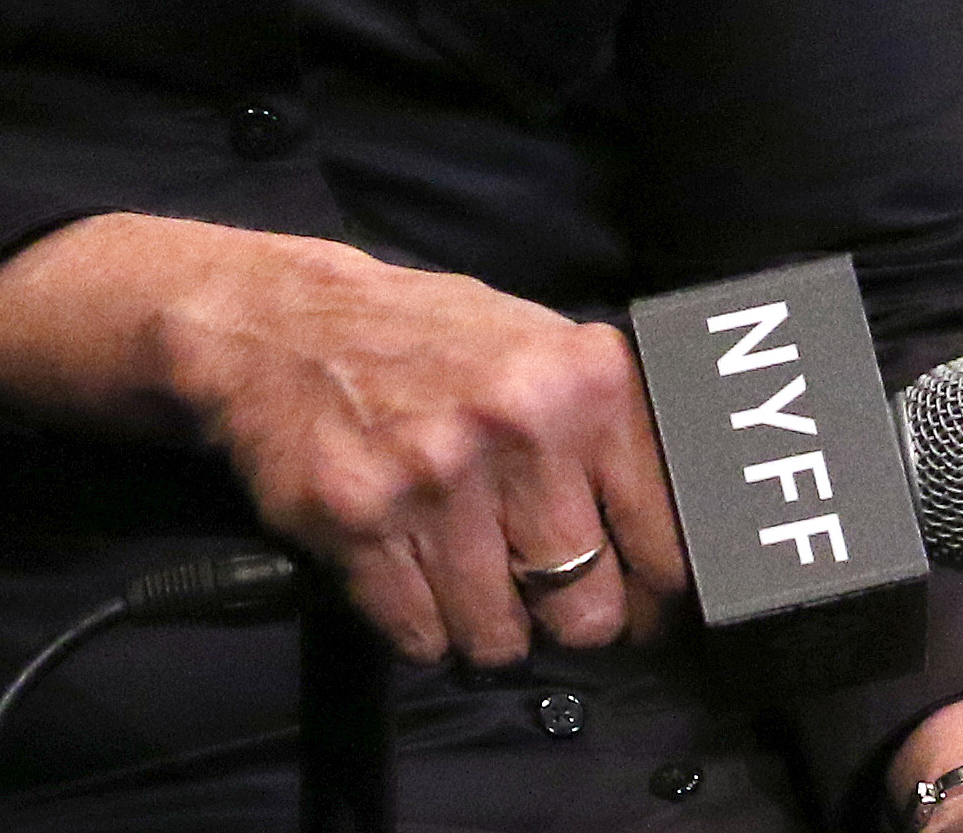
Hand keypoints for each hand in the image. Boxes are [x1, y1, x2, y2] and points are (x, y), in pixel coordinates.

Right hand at [0, 214, 685, 667]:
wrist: (286, 325)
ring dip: (490, 631)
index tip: (644, 609)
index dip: (655, 594)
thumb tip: (677, 535)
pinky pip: (421, 638)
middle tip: (548, 602)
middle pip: (584, 608)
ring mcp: (436, 482)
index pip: (662, 540)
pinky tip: (417, 581)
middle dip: (569, 620)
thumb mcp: (544, 349)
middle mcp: (520, 431)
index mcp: (586, 386)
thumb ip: (611, 429)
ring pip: (500, 637)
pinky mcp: (360, 526)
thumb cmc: (431, 342)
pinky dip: (425, 630)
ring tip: (474, 586)